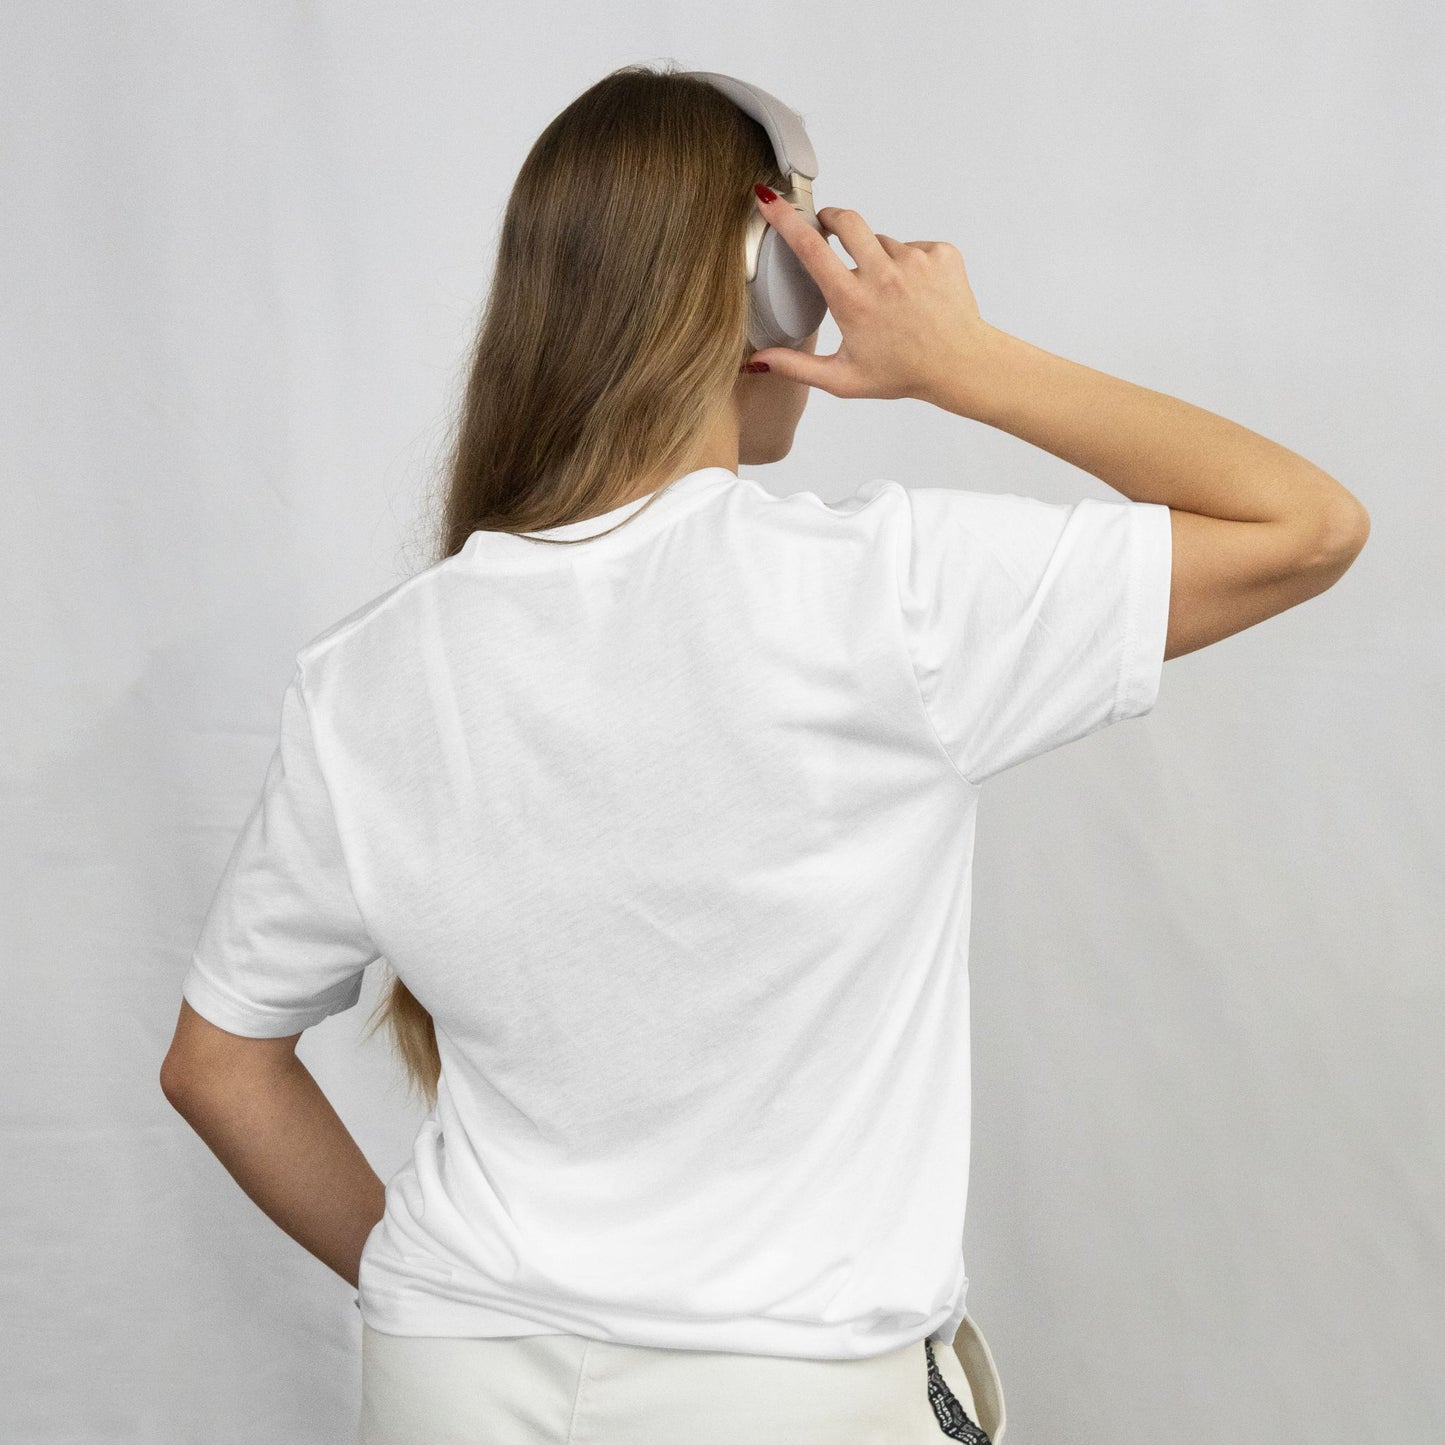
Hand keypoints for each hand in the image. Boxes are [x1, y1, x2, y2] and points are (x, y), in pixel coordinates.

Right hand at [745, 188, 998, 410]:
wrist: (961, 365)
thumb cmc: (903, 373)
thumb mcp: (843, 379)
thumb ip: (796, 367)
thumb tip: (757, 361)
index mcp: (853, 300)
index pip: (810, 247)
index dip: (786, 219)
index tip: (771, 200)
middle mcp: (883, 274)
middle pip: (846, 220)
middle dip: (832, 218)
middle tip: (828, 228)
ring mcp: (915, 260)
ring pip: (883, 241)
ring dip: (877, 257)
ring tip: (889, 295)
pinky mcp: (940, 253)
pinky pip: (914, 246)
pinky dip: (910, 263)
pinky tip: (916, 293)